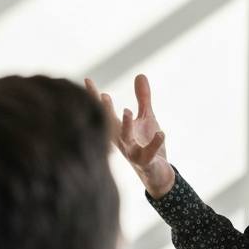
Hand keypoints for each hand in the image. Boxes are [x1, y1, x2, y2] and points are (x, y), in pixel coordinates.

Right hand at [84, 74, 175, 199]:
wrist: (157, 173)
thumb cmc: (148, 145)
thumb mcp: (147, 118)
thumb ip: (143, 99)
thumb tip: (139, 75)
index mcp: (120, 129)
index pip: (104, 111)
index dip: (95, 96)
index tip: (87, 80)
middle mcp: (122, 140)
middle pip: (110, 124)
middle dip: (105, 111)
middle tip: (103, 96)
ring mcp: (132, 152)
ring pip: (125, 140)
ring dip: (126, 126)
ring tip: (128, 111)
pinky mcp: (145, 162)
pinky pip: (149, 153)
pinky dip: (155, 144)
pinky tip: (161, 133)